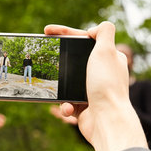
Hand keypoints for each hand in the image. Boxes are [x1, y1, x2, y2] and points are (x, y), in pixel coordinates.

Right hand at [44, 22, 146, 150]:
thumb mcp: (107, 51)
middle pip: (74, 60)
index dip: (65, 33)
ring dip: (60, 88)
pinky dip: (65, 105)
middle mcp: (102, 73)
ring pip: (67, 83)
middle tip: (41, 59)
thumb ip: (104, 32)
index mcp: (108, 58)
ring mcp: (93, 90)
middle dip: (59, 62)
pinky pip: (67, 102)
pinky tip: (69, 108)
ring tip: (58, 91)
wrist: (107, 120)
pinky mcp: (84, 106)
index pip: (84, 40)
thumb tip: (94, 29)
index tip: (47, 31)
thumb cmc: (106, 85)